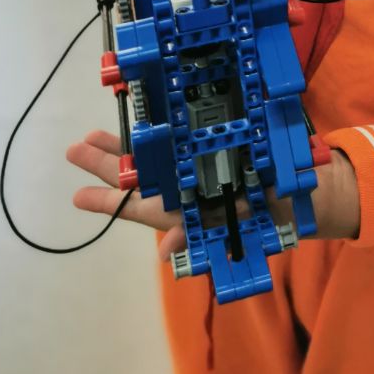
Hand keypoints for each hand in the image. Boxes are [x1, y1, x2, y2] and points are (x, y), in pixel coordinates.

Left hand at [66, 130, 360, 261]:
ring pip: (148, 161)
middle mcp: (181, 188)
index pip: (137, 207)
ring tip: (92, 136)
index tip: (75, 197)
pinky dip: (156, 134)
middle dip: (104, 165)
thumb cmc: (266, 210)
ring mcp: (191, 168)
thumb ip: (198, 235)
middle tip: (73, 149)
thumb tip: (164, 254)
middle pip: (135, 178)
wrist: (299, 192)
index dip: (106, 202)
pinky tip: (141, 119)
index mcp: (183, 208)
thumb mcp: (235, 222)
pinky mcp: (206, 151)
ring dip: (120, 149)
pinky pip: (174, 144)